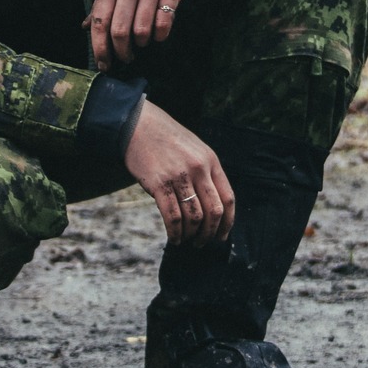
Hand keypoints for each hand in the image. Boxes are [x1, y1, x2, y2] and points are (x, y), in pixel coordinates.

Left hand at [89, 0, 192, 69]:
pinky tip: (158, 34)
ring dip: (141, 43)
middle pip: (119, 31)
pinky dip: (160, 36)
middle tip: (125, 57)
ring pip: (141, 31)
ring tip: (143, 42)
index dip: (99, 48)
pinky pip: (163, 24)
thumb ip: (102, 0)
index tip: (103, 63)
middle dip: (121, 52)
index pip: (99, 22)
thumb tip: (87, 26)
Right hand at [124, 100, 235, 245]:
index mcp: (211, 161)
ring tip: (186, 240)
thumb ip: (206, 173)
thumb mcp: (196, 150)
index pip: (228, 199)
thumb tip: (213, 208)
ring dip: (191, 235)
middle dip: (210, 233)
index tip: (222, 236)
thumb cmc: (167, 140)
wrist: (139, 125)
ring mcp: (179, 176)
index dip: (227, 222)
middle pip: (214, 212)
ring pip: (194, 217)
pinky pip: (172, 217)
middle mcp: (199, 169)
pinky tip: (174, 238)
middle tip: (202, 242)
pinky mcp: (159, 184)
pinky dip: (175, 233)